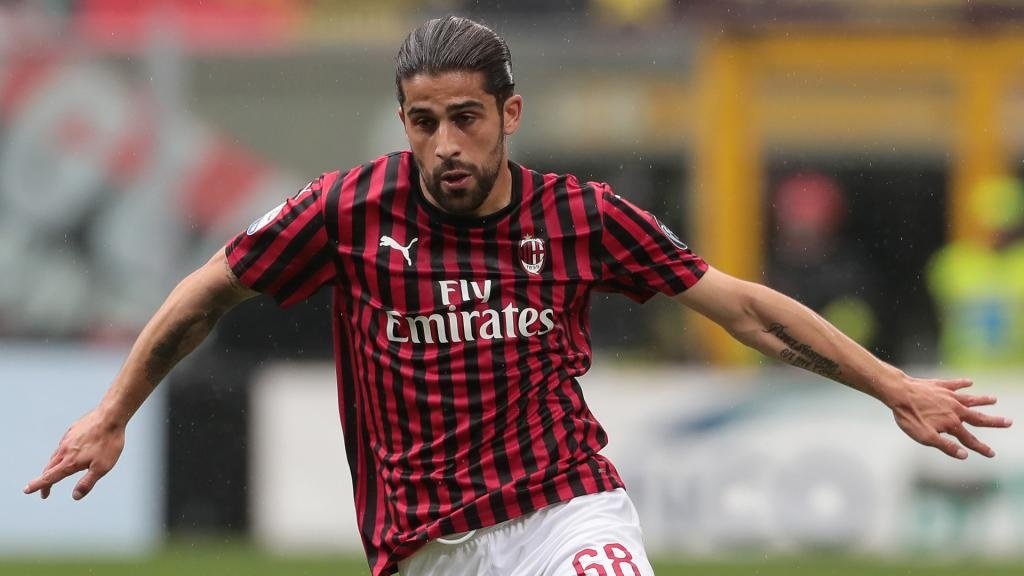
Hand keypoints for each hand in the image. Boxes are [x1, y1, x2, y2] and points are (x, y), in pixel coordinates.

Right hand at [24, 409, 125, 499]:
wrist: (111, 416)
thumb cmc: (109, 442)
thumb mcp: (102, 467)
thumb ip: (87, 483)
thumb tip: (75, 496)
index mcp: (70, 462)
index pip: (49, 477)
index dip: (38, 486)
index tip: (27, 490)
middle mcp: (64, 450)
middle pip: (49, 468)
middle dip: (45, 481)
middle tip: (45, 491)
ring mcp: (67, 439)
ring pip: (55, 456)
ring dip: (52, 467)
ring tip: (54, 474)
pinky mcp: (72, 430)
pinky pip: (62, 445)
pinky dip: (60, 454)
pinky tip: (66, 453)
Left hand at [891, 378, 1012, 458]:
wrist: (898, 393)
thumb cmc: (909, 417)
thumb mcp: (925, 437)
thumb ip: (946, 446)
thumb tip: (965, 455)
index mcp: (952, 424)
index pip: (970, 439)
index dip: (981, 448)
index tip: (992, 454)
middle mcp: (955, 409)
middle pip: (978, 417)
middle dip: (994, 421)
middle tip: (1009, 422)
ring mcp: (948, 396)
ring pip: (970, 399)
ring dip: (982, 400)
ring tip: (994, 400)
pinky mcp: (939, 385)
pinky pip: (955, 384)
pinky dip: (963, 383)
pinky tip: (969, 381)